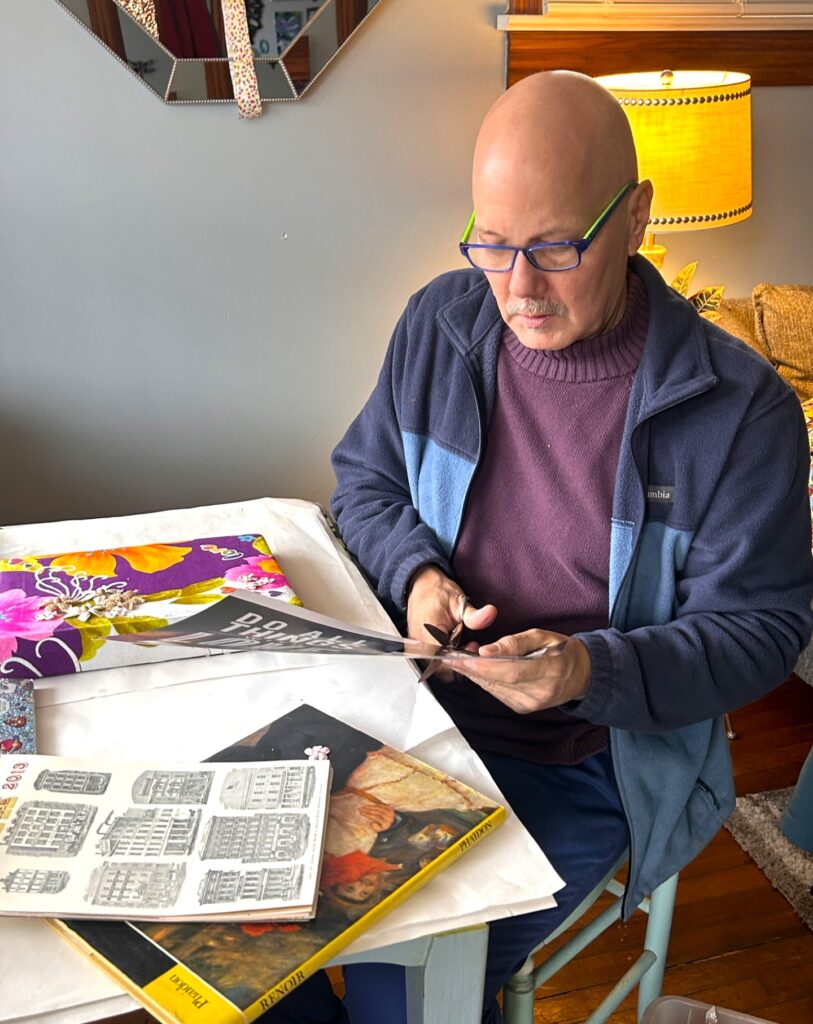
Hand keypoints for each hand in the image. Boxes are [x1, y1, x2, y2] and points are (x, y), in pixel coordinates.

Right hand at [359, 802, 395, 830]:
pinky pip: (381, 805)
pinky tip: (370, 805)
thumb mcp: (381, 830)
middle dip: (367, 810)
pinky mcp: (389, 808)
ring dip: (370, 807)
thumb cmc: (384, 827)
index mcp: (386, 823)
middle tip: (360, 809)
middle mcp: (388, 816)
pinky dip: (375, 805)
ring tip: (363, 806)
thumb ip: (376, 828)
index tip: (361, 813)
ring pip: (378, 808)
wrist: (393, 823)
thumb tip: (372, 823)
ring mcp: (389, 812)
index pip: (375, 817)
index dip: (368, 814)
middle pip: (376, 812)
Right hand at [406, 565, 496, 680]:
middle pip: (442, 666)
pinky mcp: (416, 646)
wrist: (421, 584)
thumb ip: (473, 615)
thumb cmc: (438, 592)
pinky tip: (452, 646)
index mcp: (429, 633)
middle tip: (469, 645)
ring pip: (436, 666)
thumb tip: (490, 614)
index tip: (473, 645)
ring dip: (451, 660)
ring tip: (460, 644)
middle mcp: (419, 643)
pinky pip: (431, 660)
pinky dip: (443, 656)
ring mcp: (415, 646)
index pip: (447, 658)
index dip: (463, 656)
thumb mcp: (459, 601)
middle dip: (458, 661)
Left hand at [443, 628, 590, 712]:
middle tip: (449, 658)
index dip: (486, 667)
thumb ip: (515, 642)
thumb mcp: (542, 636)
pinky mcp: (522, 708)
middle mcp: (539, 693)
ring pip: (494, 688)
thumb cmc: (561, 649)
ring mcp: (531, 704)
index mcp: (550, 671)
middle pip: (499, 682)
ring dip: (474, 675)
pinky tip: (475, 669)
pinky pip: (497, 692)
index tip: (463, 658)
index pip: (512, 672)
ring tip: (456, 660)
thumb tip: (487, 650)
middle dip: (471, 670)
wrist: (580, 675)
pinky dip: (485, 680)